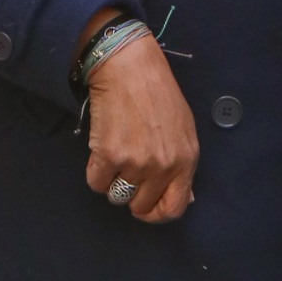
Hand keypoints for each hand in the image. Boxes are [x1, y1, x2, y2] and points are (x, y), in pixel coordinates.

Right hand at [85, 32, 198, 223]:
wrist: (129, 66)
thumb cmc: (157, 92)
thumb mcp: (183, 128)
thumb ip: (182, 165)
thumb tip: (185, 198)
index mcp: (186, 160)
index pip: (174, 208)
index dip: (156, 214)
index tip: (144, 205)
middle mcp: (163, 166)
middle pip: (140, 206)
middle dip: (130, 193)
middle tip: (127, 167)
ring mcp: (136, 163)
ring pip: (116, 195)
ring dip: (112, 178)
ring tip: (116, 150)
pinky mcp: (109, 156)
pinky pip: (96, 183)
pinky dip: (95, 169)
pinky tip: (102, 144)